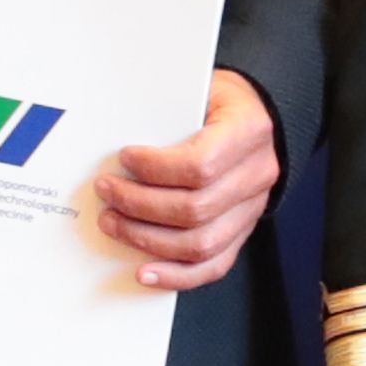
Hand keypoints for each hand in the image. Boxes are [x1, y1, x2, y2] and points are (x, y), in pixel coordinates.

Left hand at [89, 70, 278, 291]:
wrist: (253, 113)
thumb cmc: (217, 100)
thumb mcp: (197, 89)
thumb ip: (166, 113)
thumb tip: (114, 142)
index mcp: (249, 131)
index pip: (200, 165)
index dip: (156, 168)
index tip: (124, 159)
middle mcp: (258, 174)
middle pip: (194, 209)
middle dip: (139, 204)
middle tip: (107, 191)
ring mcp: (252, 209)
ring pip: (199, 244)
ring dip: (147, 239)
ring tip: (114, 223)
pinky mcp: (243, 232)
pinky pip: (213, 266)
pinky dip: (176, 275)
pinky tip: (145, 272)